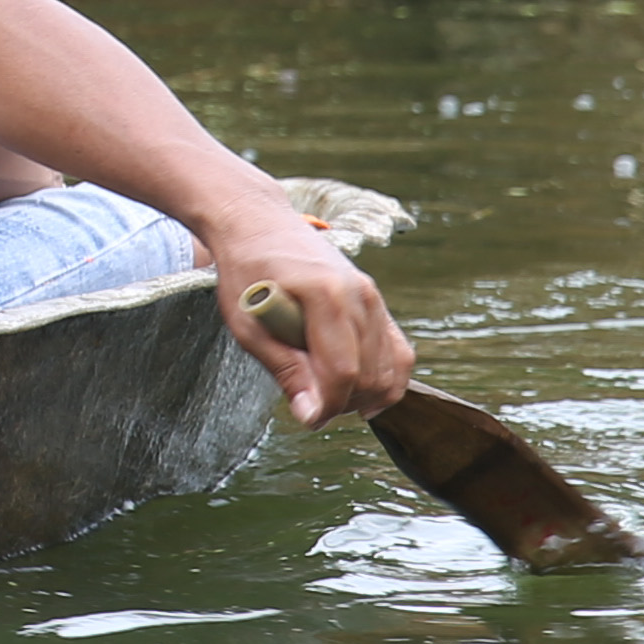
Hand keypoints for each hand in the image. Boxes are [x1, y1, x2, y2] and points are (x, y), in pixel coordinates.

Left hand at [198, 205, 408, 422]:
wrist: (258, 225)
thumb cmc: (246, 272)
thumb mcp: (249, 327)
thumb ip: (285, 370)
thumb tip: (311, 415)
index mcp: (325, 297)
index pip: (343, 372)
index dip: (328, 407)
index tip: (308, 419)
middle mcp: (360, 294)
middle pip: (371, 375)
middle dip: (343, 403)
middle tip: (311, 405)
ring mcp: (373, 295)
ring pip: (391, 368)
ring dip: (364, 394)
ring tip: (327, 393)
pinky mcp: (376, 300)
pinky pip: (397, 351)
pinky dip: (383, 377)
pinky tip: (357, 389)